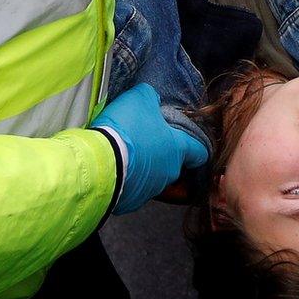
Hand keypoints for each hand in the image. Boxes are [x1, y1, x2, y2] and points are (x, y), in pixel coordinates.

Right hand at [91, 83, 208, 213]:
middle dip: (160, 154)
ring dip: (142, 168)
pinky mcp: (131, 202)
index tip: (192, 145)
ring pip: (152, 178)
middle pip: (172, 164)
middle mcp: (169, 172)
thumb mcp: (139, 98)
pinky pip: (132, 189)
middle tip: (145, 143)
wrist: (99, 162)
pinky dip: (125, 181)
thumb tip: (151, 98)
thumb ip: (150, 96)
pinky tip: (113, 170)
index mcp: (176, 149)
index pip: (199, 151)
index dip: (196, 147)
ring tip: (124, 156)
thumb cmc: (126, 130)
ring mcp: (151, 190)